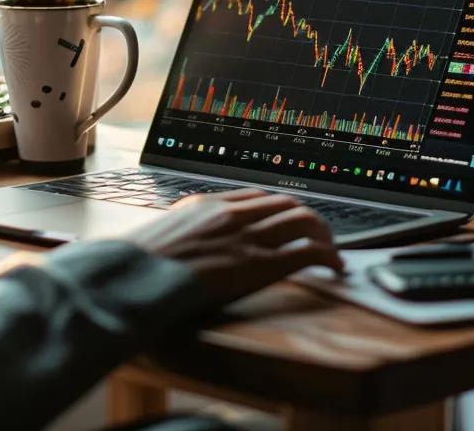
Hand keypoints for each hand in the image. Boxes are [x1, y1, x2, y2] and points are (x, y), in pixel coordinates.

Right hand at [125, 189, 343, 309]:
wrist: (138, 277)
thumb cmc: (143, 263)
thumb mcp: (163, 231)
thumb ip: (184, 225)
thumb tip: (185, 228)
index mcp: (209, 204)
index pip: (259, 197)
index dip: (282, 209)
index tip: (291, 221)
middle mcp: (233, 214)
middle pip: (287, 204)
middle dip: (310, 220)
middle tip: (319, 237)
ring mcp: (247, 237)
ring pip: (304, 221)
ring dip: (325, 235)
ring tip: (332, 251)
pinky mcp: (259, 265)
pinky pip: (307, 253)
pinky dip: (328, 258)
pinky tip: (335, 269)